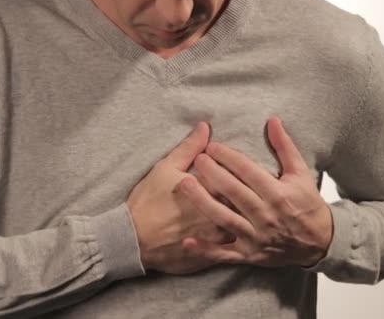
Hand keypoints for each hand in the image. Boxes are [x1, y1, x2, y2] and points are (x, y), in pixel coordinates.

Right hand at [126, 122, 235, 274]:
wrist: (134, 240)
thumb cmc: (149, 201)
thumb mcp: (166, 168)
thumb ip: (190, 148)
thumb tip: (205, 127)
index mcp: (212, 190)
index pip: (240, 175)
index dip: (242, 169)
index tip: (240, 166)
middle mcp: (221, 214)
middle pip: (247, 201)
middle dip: (249, 192)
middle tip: (247, 186)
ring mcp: (219, 237)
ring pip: (244, 225)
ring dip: (246, 216)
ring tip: (242, 208)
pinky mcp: (213, 256)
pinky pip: (233, 247)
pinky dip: (236, 237)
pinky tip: (233, 229)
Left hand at [179, 117, 333, 266]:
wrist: (320, 243)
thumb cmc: (307, 204)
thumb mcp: (301, 174)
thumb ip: (285, 147)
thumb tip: (272, 120)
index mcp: (279, 195)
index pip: (249, 172)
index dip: (229, 158)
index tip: (211, 146)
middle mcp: (267, 216)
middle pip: (235, 192)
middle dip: (214, 174)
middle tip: (196, 159)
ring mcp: (257, 237)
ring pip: (225, 219)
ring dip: (203, 203)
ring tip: (184, 185)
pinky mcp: (249, 254)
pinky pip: (225, 253)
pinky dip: (206, 249)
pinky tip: (187, 241)